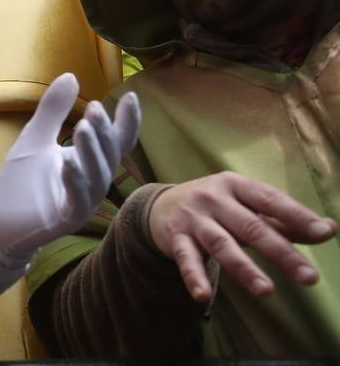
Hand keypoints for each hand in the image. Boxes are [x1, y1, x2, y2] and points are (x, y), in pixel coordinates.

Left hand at [0, 75, 140, 295]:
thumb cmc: (21, 181)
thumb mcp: (34, 137)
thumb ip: (53, 110)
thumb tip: (71, 76)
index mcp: (88, 163)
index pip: (115, 141)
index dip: (126, 122)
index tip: (130, 97)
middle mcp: (92, 182)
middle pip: (108, 156)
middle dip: (104, 133)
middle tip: (95, 108)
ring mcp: (81, 203)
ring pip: (96, 177)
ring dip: (91, 153)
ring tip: (82, 128)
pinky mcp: (66, 220)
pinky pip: (76, 201)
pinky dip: (74, 182)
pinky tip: (67, 163)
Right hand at [148, 172, 336, 302]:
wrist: (160, 206)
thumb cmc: (217, 207)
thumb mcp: (246, 205)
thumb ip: (284, 220)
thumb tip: (328, 229)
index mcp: (236, 186)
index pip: (270, 200)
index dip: (297, 215)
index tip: (324, 232)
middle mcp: (214, 199)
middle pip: (251, 227)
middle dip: (281, 252)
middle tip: (309, 277)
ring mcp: (194, 220)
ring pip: (222, 245)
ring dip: (243, 268)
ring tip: (266, 291)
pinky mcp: (176, 239)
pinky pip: (186, 260)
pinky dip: (194, 278)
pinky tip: (204, 296)